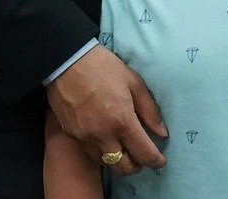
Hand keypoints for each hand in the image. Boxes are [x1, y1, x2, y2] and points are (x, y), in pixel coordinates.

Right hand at [44, 45, 165, 175]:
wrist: (66, 60)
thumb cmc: (103, 67)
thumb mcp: (133, 82)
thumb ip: (149, 110)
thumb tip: (162, 133)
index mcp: (122, 121)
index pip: (144, 155)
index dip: (156, 161)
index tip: (160, 160)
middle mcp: (103, 135)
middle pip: (124, 168)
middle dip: (136, 165)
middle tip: (140, 155)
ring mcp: (85, 137)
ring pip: (106, 163)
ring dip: (117, 160)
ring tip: (122, 147)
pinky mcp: (71, 134)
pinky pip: (90, 151)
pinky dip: (101, 151)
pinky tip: (104, 138)